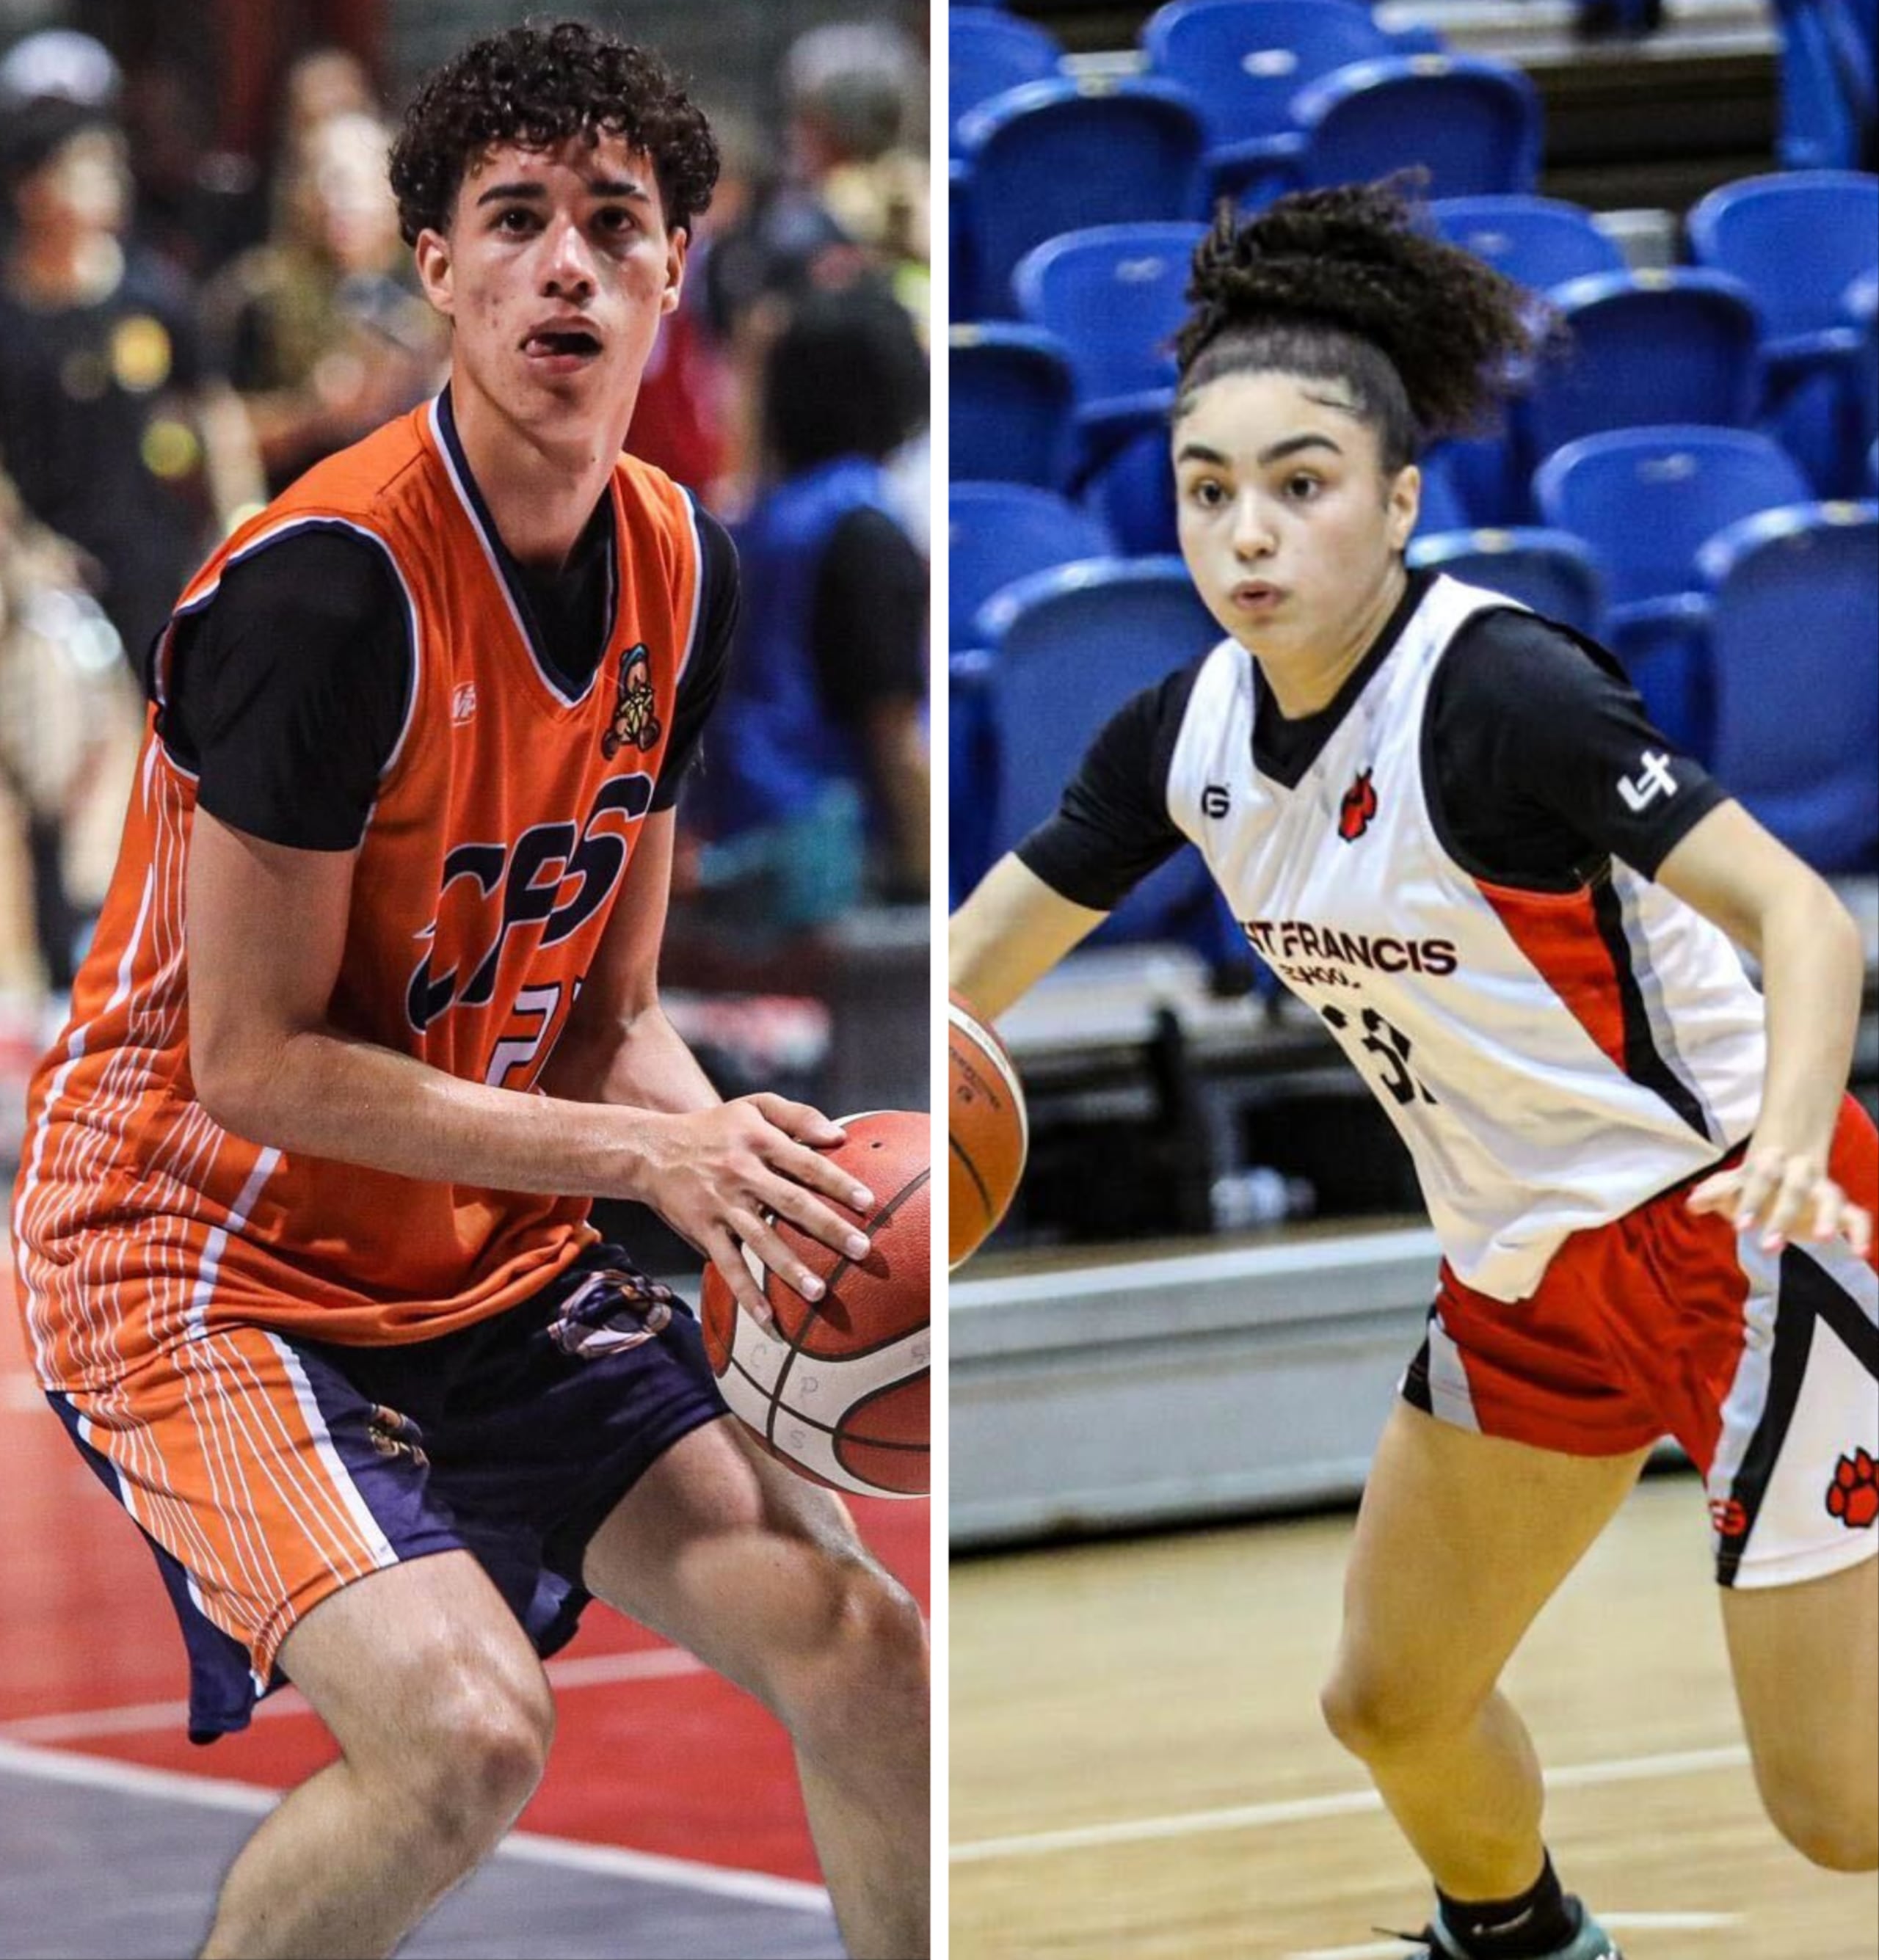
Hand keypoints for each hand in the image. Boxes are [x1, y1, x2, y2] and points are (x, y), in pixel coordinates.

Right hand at [624, 1095, 875, 1326]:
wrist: (651, 1150)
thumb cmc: (714, 1128)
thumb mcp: (754, 1106)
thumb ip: (798, 1115)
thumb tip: (839, 1137)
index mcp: (760, 1141)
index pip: (807, 1164)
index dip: (838, 1183)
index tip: (868, 1203)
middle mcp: (742, 1174)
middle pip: (792, 1203)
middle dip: (829, 1228)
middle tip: (861, 1249)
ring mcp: (722, 1205)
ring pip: (761, 1240)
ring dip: (790, 1268)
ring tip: (820, 1292)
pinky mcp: (703, 1230)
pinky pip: (728, 1266)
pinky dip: (746, 1293)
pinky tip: (767, 1318)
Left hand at [1689, 1145, 1873, 1259]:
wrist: (1784, 1165)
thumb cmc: (1752, 1181)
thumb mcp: (1730, 1186)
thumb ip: (1712, 1193)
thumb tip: (1692, 1203)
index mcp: (1771, 1164)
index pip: (1763, 1175)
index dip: (1752, 1199)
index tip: (1741, 1226)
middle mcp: (1801, 1173)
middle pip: (1796, 1188)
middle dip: (1782, 1216)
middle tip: (1767, 1246)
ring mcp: (1823, 1190)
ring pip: (1832, 1198)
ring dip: (1828, 1218)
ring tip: (1824, 1239)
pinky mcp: (1840, 1209)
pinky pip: (1857, 1217)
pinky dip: (1861, 1233)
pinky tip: (1860, 1252)